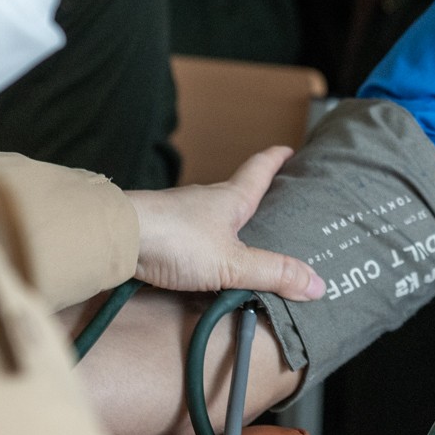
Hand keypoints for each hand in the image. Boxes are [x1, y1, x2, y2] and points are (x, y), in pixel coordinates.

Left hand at [126, 146, 323, 299]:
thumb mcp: (233, 261)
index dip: (276, 159)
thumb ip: (273, 273)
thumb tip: (317, 284)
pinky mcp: (160, 233)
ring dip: (227, 225)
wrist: (116, 236)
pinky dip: (203, 245)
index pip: (259, 170)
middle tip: (275, 201)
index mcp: (231, 198)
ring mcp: (180, 215)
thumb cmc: (175, 238)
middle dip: (256, 196)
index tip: (288, 150)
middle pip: (236, 193)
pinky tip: (203, 263)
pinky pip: (190, 237)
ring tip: (244, 242)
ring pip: (211, 217)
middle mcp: (206, 201)